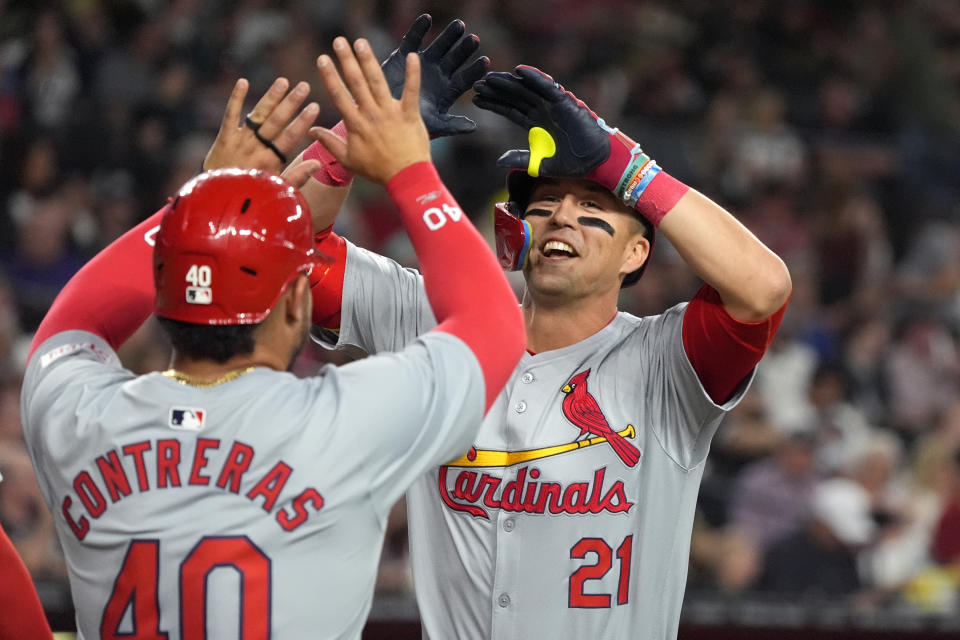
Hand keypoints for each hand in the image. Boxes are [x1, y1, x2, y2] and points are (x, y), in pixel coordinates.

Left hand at [204, 77, 321, 187]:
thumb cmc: (253, 195)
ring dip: (271, 97)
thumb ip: (297, 177)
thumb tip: (317, 163)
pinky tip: (243, 82)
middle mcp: (255, 148)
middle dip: (291, 103)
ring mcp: (238, 141)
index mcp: (270, 161)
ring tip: (283, 82)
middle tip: (304, 87)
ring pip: (257, 115)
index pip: (289, 137)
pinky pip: (229, 116)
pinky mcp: (223, 138)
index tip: (315, 106)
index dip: (302, 121)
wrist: (219, 201)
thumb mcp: (277, 190)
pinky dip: (236, 99)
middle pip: (275, 122)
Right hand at [311, 37, 429, 184]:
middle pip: (356, 83)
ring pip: (377, 82)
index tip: (322, 59)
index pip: (339, 95)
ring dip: (368, 60)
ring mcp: (391, 112)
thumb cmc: (377, 170)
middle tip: (339, 41)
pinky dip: (413, 74)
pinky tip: (412, 56)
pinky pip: (411, 90)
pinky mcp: (410, 114)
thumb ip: (329, 142)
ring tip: (361, 43)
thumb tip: (311, 129)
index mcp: (355, 124)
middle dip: (346, 60)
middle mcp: (371, 114)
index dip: (330, 76)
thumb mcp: (348, 160)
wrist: (405, 177)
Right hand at [381, 13, 488, 136]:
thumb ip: (453, 125)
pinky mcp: (405, 55)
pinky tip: (427, 19)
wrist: (383, 116)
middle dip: (464, 50)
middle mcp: (438, 74)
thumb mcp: (434, 125)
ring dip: (449, 36)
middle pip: (455, 59)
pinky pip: (414, 40)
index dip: (474, 71)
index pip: (465, 79)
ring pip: (439, 47)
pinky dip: (419, 29)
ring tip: (459, 26)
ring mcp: (423, 63)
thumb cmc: (411, 124)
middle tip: (474, 40)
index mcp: (447, 90)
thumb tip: (473, 127)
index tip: (485, 62)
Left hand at [473, 65, 647, 205]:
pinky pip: (547, 86)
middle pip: (514, 97)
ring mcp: (553, 104)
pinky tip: (519, 70)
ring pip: (526, 89)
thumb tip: (498, 161)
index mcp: (536, 123)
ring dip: (509, 82)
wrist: (596, 161)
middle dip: (496, 91)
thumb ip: (521, 160)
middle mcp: (542, 110)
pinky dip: (534, 77)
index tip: (475, 99)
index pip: (510, 110)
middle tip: (476, 84)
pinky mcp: (564, 101)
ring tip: (490, 77)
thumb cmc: (573, 163)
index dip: (494, 104)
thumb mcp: (540, 164)